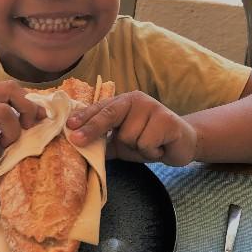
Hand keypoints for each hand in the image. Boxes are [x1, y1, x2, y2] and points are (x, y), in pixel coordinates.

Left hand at [66, 91, 197, 165]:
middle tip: (75, 141)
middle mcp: (136, 100)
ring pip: (128, 136)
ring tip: (149, 145)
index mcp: (123, 102)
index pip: (100, 109)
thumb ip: (104, 143)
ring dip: (137, 148)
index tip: (69, 127)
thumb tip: (78, 147)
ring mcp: (152, 107)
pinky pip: (145, 143)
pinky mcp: (166, 119)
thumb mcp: (121, 144)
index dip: (84, 118)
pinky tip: (160, 146)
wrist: (181, 144)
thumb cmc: (148, 141)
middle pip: (109, 115)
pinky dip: (151, 151)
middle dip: (92, 129)